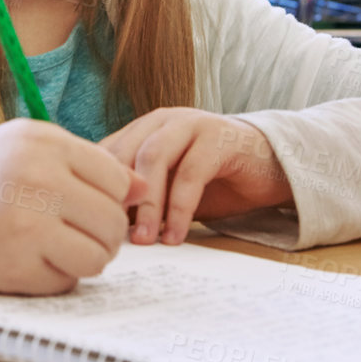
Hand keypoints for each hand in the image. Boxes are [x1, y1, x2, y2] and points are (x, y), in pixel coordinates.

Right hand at [0, 119, 148, 294]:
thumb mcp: (33, 146)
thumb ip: (90, 162)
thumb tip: (145, 190)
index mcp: (44, 145)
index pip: (117, 180)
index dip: (112, 196)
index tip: (89, 201)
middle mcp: (36, 182)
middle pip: (113, 221)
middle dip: (105, 231)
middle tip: (80, 229)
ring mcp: (26, 228)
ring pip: (99, 257)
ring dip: (89, 256)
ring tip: (64, 245)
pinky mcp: (16, 269)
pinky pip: (69, 281)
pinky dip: (60, 275)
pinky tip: (36, 257)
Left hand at [101, 110, 291, 244]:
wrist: (271, 166)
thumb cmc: (215, 181)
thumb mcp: (170, 190)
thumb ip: (142, 200)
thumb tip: (106, 230)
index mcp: (143, 129)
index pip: (107, 154)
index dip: (95, 187)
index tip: (89, 224)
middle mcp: (162, 121)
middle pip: (125, 153)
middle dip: (116, 196)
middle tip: (110, 234)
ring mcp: (190, 123)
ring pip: (154, 158)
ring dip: (147, 203)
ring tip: (144, 240)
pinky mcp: (218, 137)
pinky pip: (191, 173)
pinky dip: (180, 207)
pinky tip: (176, 235)